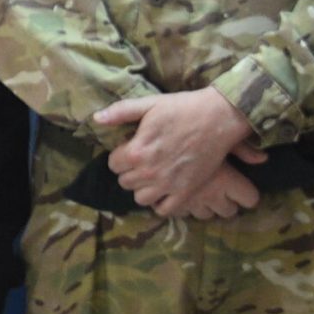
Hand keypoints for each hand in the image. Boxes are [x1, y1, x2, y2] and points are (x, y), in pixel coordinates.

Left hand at [100, 87, 264, 218]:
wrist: (218, 117)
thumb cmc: (182, 108)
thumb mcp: (149, 104)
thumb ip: (120, 112)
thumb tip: (96, 118)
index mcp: (136, 151)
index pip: (113, 164)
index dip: (120, 156)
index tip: (131, 149)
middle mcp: (149, 172)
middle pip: (125, 182)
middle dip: (130, 171)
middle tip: (143, 161)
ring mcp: (168, 185)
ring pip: (141, 198)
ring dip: (143, 188)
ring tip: (152, 176)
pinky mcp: (186, 192)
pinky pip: (164, 209)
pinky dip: (161, 203)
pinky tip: (165, 190)